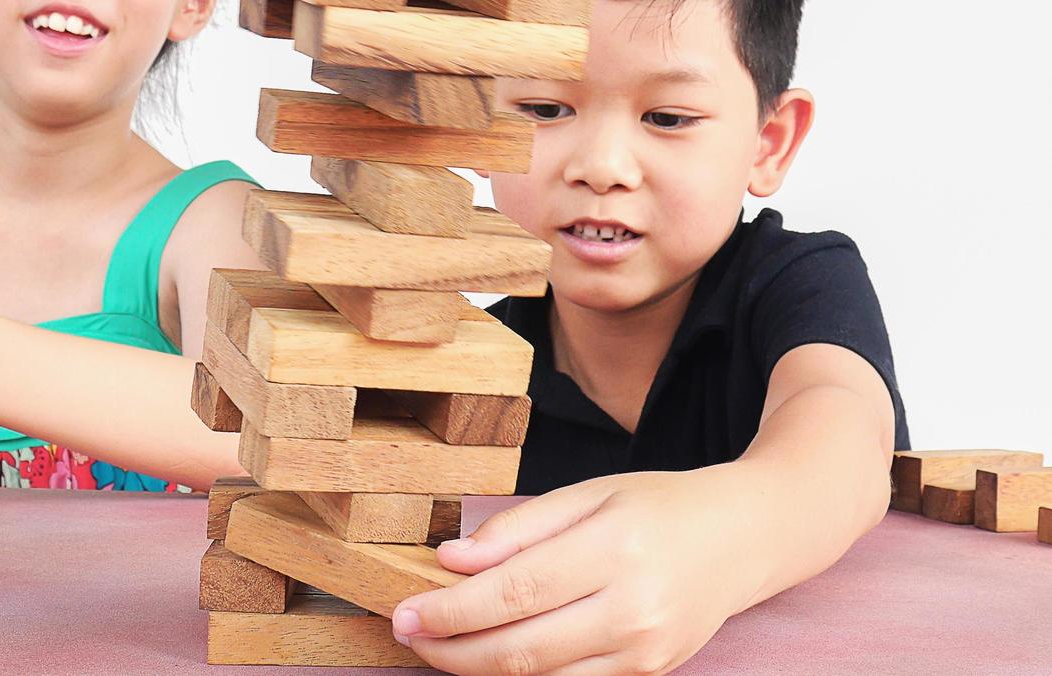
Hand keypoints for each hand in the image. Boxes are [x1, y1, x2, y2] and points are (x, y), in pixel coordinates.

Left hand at [392, 467, 764, 674]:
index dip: (452, 610)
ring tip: (439, 648)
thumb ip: (518, 527)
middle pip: (521, 648)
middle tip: (407, 635)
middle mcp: (633, 608)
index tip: (406, 612)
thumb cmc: (659, 505)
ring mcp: (645, 651)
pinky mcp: (651, 675)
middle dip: (453, 649)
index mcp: (615, 548)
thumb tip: (451, 560)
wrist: (743, 536)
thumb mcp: (589, 493)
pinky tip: (492, 657)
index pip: (514, 592)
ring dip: (480, 669)